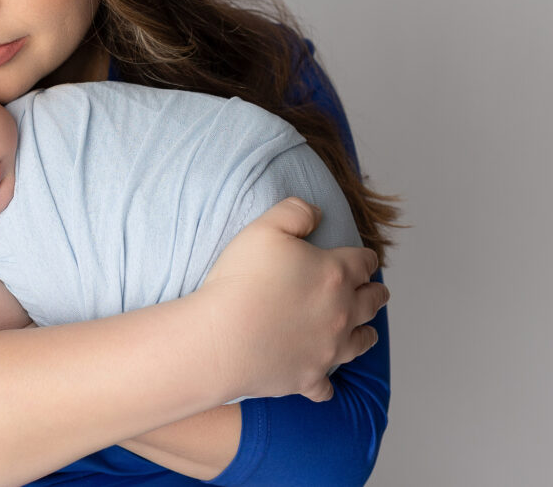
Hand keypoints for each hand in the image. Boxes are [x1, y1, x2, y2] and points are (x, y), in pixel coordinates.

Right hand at [199, 197, 387, 402]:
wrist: (222, 337)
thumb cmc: (241, 280)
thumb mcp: (265, 227)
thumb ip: (295, 211)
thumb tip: (316, 212)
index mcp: (335, 274)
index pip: (364, 262)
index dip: (366, 257)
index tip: (366, 258)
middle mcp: (341, 313)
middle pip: (372, 302)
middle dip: (375, 293)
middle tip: (376, 291)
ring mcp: (328, 349)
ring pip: (361, 342)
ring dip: (366, 333)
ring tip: (366, 331)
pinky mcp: (309, 377)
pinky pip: (327, 386)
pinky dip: (327, 382)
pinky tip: (323, 378)